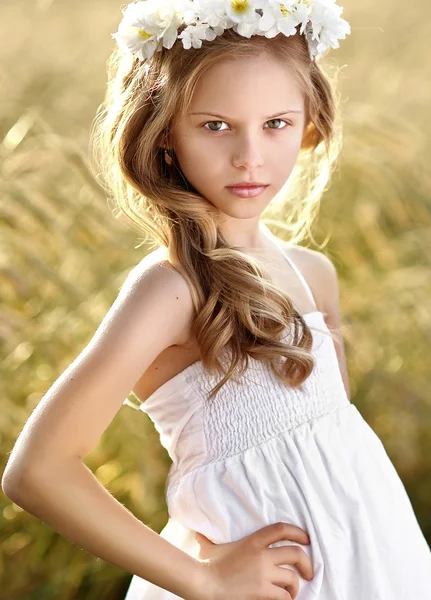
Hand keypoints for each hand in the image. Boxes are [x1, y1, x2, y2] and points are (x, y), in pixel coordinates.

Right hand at [192, 521, 313, 599]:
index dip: (298, 532)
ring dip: (294, 588)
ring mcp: (264, 574)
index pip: (281, 529)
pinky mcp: (264, 592)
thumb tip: (198, 535)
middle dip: (307, 564)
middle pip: (296, 553)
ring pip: (292, 579)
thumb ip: (208, 539)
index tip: (306, 539)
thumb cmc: (206, 567)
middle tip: (308, 573)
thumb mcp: (210, 548)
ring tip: (289, 593)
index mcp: (252, 541)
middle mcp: (262, 555)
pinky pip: (284, 597)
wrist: (204, 585)